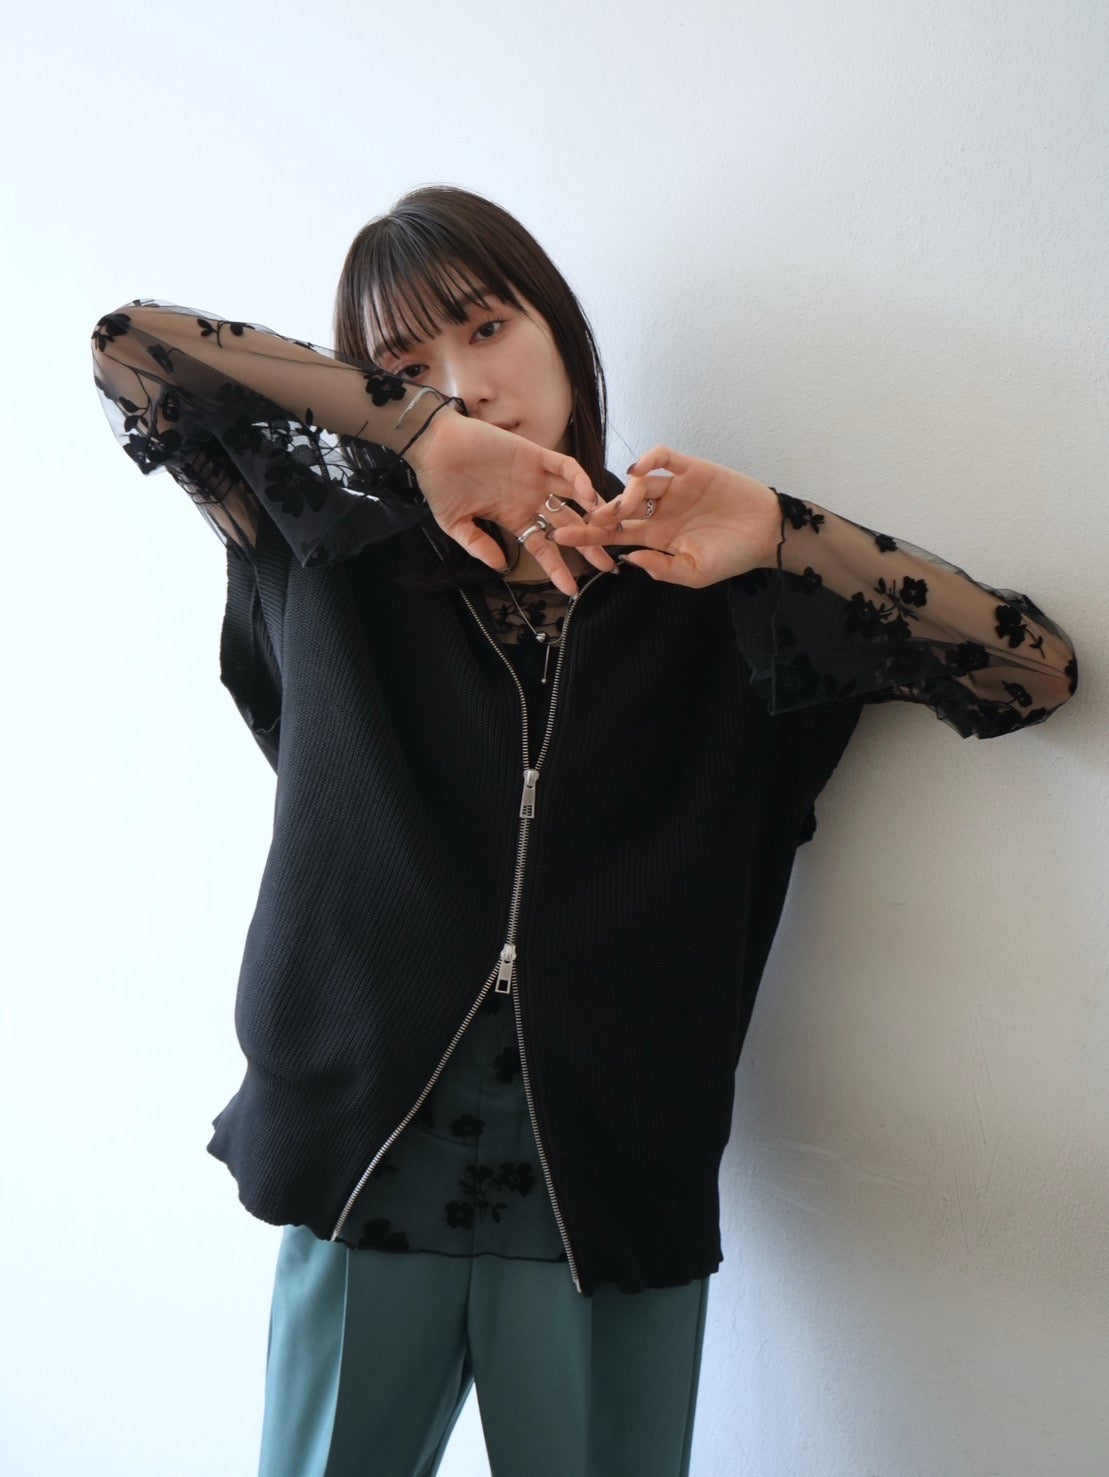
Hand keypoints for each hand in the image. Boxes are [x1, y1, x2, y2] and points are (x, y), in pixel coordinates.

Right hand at [404, 409, 614, 595]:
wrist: (433, 445)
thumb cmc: (439, 484)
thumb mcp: (454, 524)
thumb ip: (477, 545)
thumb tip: (500, 567)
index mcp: (514, 517)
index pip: (543, 548)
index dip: (558, 569)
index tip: (572, 590)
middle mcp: (530, 499)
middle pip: (569, 526)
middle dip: (589, 545)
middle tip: (609, 565)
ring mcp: (535, 477)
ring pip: (574, 497)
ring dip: (593, 512)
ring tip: (609, 530)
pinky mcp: (536, 455)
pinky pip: (565, 467)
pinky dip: (579, 480)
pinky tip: (589, 497)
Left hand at [550, 445, 780, 587]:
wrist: (767, 534)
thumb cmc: (733, 557)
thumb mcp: (695, 574)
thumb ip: (661, 568)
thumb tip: (628, 559)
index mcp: (657, 537)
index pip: (615, 534)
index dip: (588, 534)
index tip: (561, 538)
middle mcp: (660, 511)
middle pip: (619, 508)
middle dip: (598, 514)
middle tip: (584, 520)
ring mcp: (675, 488)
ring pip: (638, 484)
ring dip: (624, 495)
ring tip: (621, 509)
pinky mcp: (691, 469)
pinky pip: (663, 458)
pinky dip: (647, 459)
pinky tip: (636, 470)